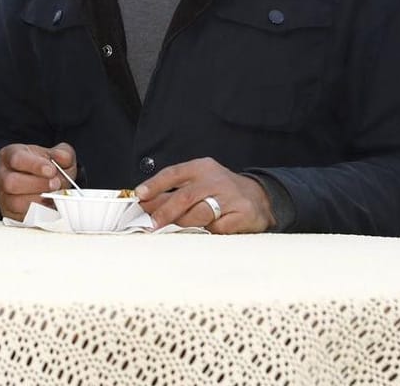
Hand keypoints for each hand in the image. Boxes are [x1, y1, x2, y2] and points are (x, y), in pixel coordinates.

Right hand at [0, 141, 78, 220]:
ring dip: (38, 201)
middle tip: (55, 184)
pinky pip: (20, 218)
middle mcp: (1, 175)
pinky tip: (50, 207)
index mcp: (9, 155)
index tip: (51, 170)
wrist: (47, 184)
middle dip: (37, 185)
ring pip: (14, 202)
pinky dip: (38, 214)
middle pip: (10, 182)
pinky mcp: (9, 214)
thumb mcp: (59, 155)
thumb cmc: (48, 167)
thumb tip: (61, 157)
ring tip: (54, 196)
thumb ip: (63, 153)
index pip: (16, 159)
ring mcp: (3, 196)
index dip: (35, 165)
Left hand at [134, 157, 273, 233]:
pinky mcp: (243, 214)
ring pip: (200, 214)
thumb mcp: (199, 183)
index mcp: (202, 168)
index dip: (155, 185)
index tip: (140, 196)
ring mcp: (231, 196)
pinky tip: (206, 232)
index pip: (174, 173)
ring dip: (184, 224)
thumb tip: (145, 204)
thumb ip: (175, 191)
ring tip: (173, 230)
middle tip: (150, 224)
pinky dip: (208, 232)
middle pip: (185, 196)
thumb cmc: (221, 191)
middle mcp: (216, 179)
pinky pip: (218, 229)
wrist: (259, 197)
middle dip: (165, 211)